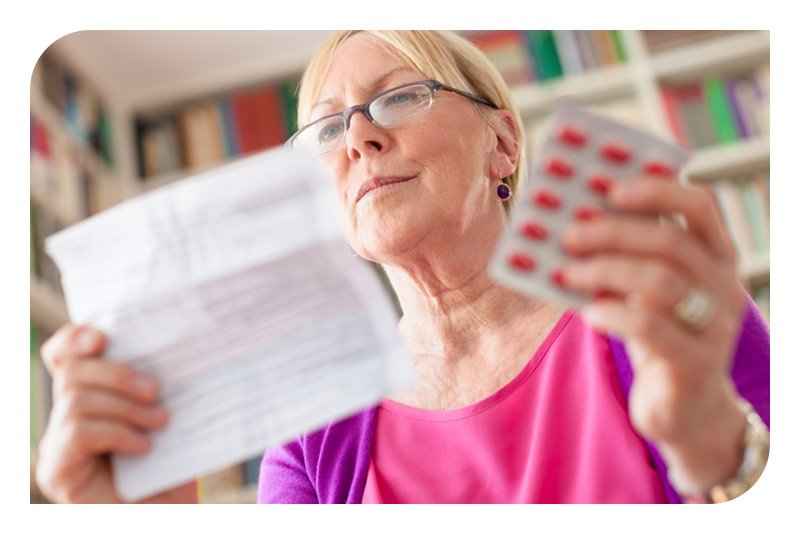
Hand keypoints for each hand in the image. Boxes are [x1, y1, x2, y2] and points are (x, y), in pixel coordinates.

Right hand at [35, 324, 196, 502]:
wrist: (168, 517)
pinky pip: (79, 431)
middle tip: (157, 391)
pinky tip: (144, 446)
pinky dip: (117, 432)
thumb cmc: (172, 468)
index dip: (76, 338)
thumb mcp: (169, 419)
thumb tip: (178, 345)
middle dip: (118, 373)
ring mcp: (58, 445)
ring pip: (76, 398)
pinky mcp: (58, 470)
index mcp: (90, 396)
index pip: (64, 354)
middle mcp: (65, 417)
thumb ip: (158, 387)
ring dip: (125, 406)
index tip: (104, 336)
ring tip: (160, 421)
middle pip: (73, 371)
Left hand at [560, 176, 747, 490]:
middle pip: (671, 241)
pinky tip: (586, 312)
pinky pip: (650, 327)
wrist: (685, 409)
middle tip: (569, 232)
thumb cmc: (657, 334)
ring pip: (659, 282)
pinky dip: (612, 312)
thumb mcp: (645, 290)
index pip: (700, 206)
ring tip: (567, 271)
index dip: (657, 189)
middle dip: (614, 231)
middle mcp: (723, 285)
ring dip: (605, 271)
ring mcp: (714, 325)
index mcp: (715, 255)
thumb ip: (624, 257)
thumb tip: (570, 220)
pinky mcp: (694, 362)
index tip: (611, 184)